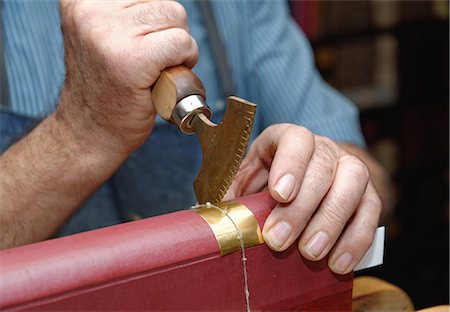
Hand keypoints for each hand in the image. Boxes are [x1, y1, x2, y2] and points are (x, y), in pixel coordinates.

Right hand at [57, 1, 197, 155]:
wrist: (90, 133)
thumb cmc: (105, 91)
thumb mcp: (105, 38)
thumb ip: (130, 15)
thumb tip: (167, 8)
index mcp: (83, 1)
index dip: (155, 24)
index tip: (142, 45)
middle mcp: (91, 10)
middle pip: (165, 4)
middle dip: (168, 35)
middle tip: (148, 65)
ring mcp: (110, 34)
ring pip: (176, 18)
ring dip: (176, 48)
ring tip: (151, 72)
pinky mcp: (132, 58)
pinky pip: (181, 43)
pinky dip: (184, 60)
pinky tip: (162, 79)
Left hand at [224, 124, 381, 273]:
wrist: (303, 186)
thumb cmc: (267, 183)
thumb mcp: (244, 182)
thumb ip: (233, 196)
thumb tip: (217, 220)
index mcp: (288, 139)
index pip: (296, 139)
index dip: (290, 164)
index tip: (279, 194)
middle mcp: (323, 148)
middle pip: (322, 167)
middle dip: (301, 208)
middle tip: (279, 240)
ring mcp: (349, 168)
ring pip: (353, 184)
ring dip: (332, 221)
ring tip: (310, 253)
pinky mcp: (367, 194)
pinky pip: (372, 213)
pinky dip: (356, 239)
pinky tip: (339, 264)